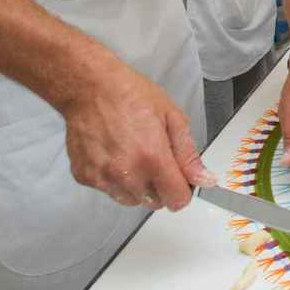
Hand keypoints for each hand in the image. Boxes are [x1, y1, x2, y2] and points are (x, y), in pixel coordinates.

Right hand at [61, 60, 214, 210]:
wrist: (89, 87)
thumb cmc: (131, 95)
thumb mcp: (171, 117)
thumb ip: (188, 154)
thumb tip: (205, 180)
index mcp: (153, 158)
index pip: (176, 200)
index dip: (182, 191)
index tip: (179, 178)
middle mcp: (127, 174)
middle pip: (154, 202)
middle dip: (160, 186)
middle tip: (154, 157)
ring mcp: (103, 178)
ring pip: (131, 200)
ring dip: (137, 186)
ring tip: (132, 155)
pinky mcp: (85, 177)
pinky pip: (108, 190)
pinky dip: (114, 179)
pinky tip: (114, 154)